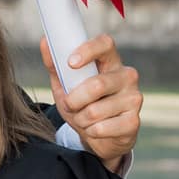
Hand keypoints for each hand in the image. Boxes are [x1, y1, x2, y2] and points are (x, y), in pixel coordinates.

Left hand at [41, 34, 140, 172]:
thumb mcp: (67, 85)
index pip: (105, 44)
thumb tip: (45, 41)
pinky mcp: (133, 122)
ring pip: (95, 111)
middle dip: (74, 100)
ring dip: (80, 119)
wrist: (101, 136)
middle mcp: (127, 76)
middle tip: (69, 105)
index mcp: (111, 61)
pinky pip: (101, 128)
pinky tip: (95, 130)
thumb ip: (56, 65)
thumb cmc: (83, 104)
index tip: (71, 63)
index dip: (88, 50)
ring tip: (83, 119)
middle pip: (97, 84)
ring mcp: (133, 98)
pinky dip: (90, 132)